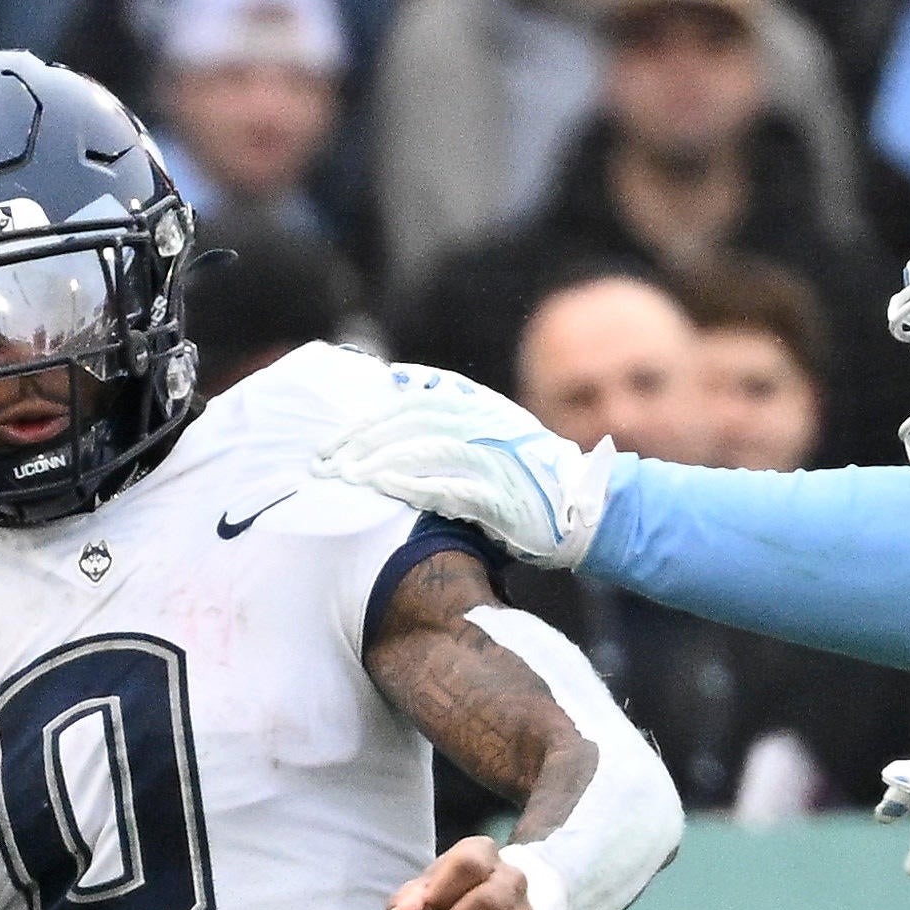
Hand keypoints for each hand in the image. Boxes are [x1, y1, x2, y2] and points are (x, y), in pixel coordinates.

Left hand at [315, 371, 615, 567]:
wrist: (585, 506)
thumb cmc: (531, 479)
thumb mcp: (494, 438)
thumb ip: (453, 428)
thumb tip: (398, 421)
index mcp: (479, 409)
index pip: (410, 403)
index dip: (369, 418)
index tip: (334, 436)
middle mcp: (483, 425)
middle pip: (407, 423)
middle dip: (361, 441)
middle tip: (324, 462)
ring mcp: (492, 457)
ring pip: (422, 449)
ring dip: (378, 462)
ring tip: (343, 477)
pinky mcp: (500, 492)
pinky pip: (449, 484)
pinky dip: (414, 484)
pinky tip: (384, 489)